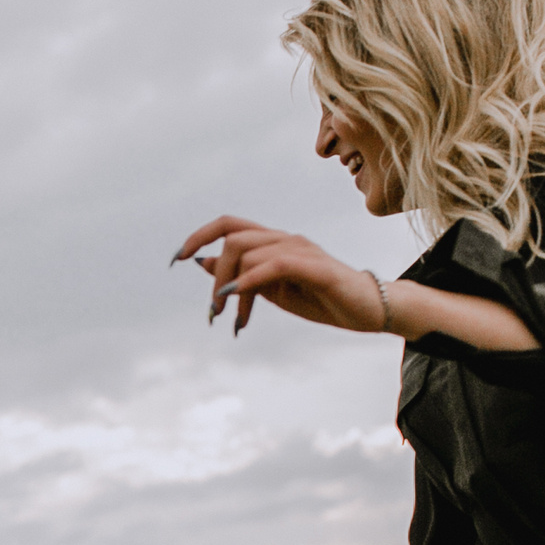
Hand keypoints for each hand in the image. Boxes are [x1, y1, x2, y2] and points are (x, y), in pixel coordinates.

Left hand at [172, 217, 385, 336]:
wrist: (368, 310)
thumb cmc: (321, 298)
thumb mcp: (271, 289)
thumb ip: (240, 274)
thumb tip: (203, 260)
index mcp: (274, 243)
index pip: (230, 224)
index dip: (199, 235)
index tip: (176, 258)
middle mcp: (286, 239)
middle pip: (234, 240)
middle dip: (215, 275)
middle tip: (215, 312)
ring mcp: (302, 250)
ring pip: (250, 253)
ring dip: (231, 288)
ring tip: (233, 319)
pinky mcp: (317, 267)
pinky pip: (276, 265)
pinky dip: (250, 280)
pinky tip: (238, 298)